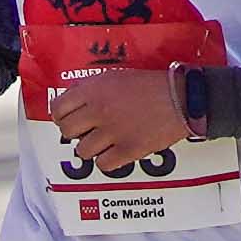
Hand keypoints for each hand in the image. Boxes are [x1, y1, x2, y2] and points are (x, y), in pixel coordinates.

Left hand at [48, 61, 195, 163]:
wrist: (182, 98)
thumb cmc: (151, 85)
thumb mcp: (116, 76)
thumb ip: (91, 87)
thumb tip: (70, 97)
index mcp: (94, 90)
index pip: (58, 109)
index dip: (61, 116)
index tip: (69, 118)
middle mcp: (99, 111)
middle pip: (67, 131)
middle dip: (75, 132)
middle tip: (87, 131)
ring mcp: (113, 132)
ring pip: (83, 151)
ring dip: (92, 147)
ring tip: (104, 142)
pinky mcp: (128, 150)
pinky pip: (103, 164)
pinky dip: (107, 160)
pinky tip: (115, 152)